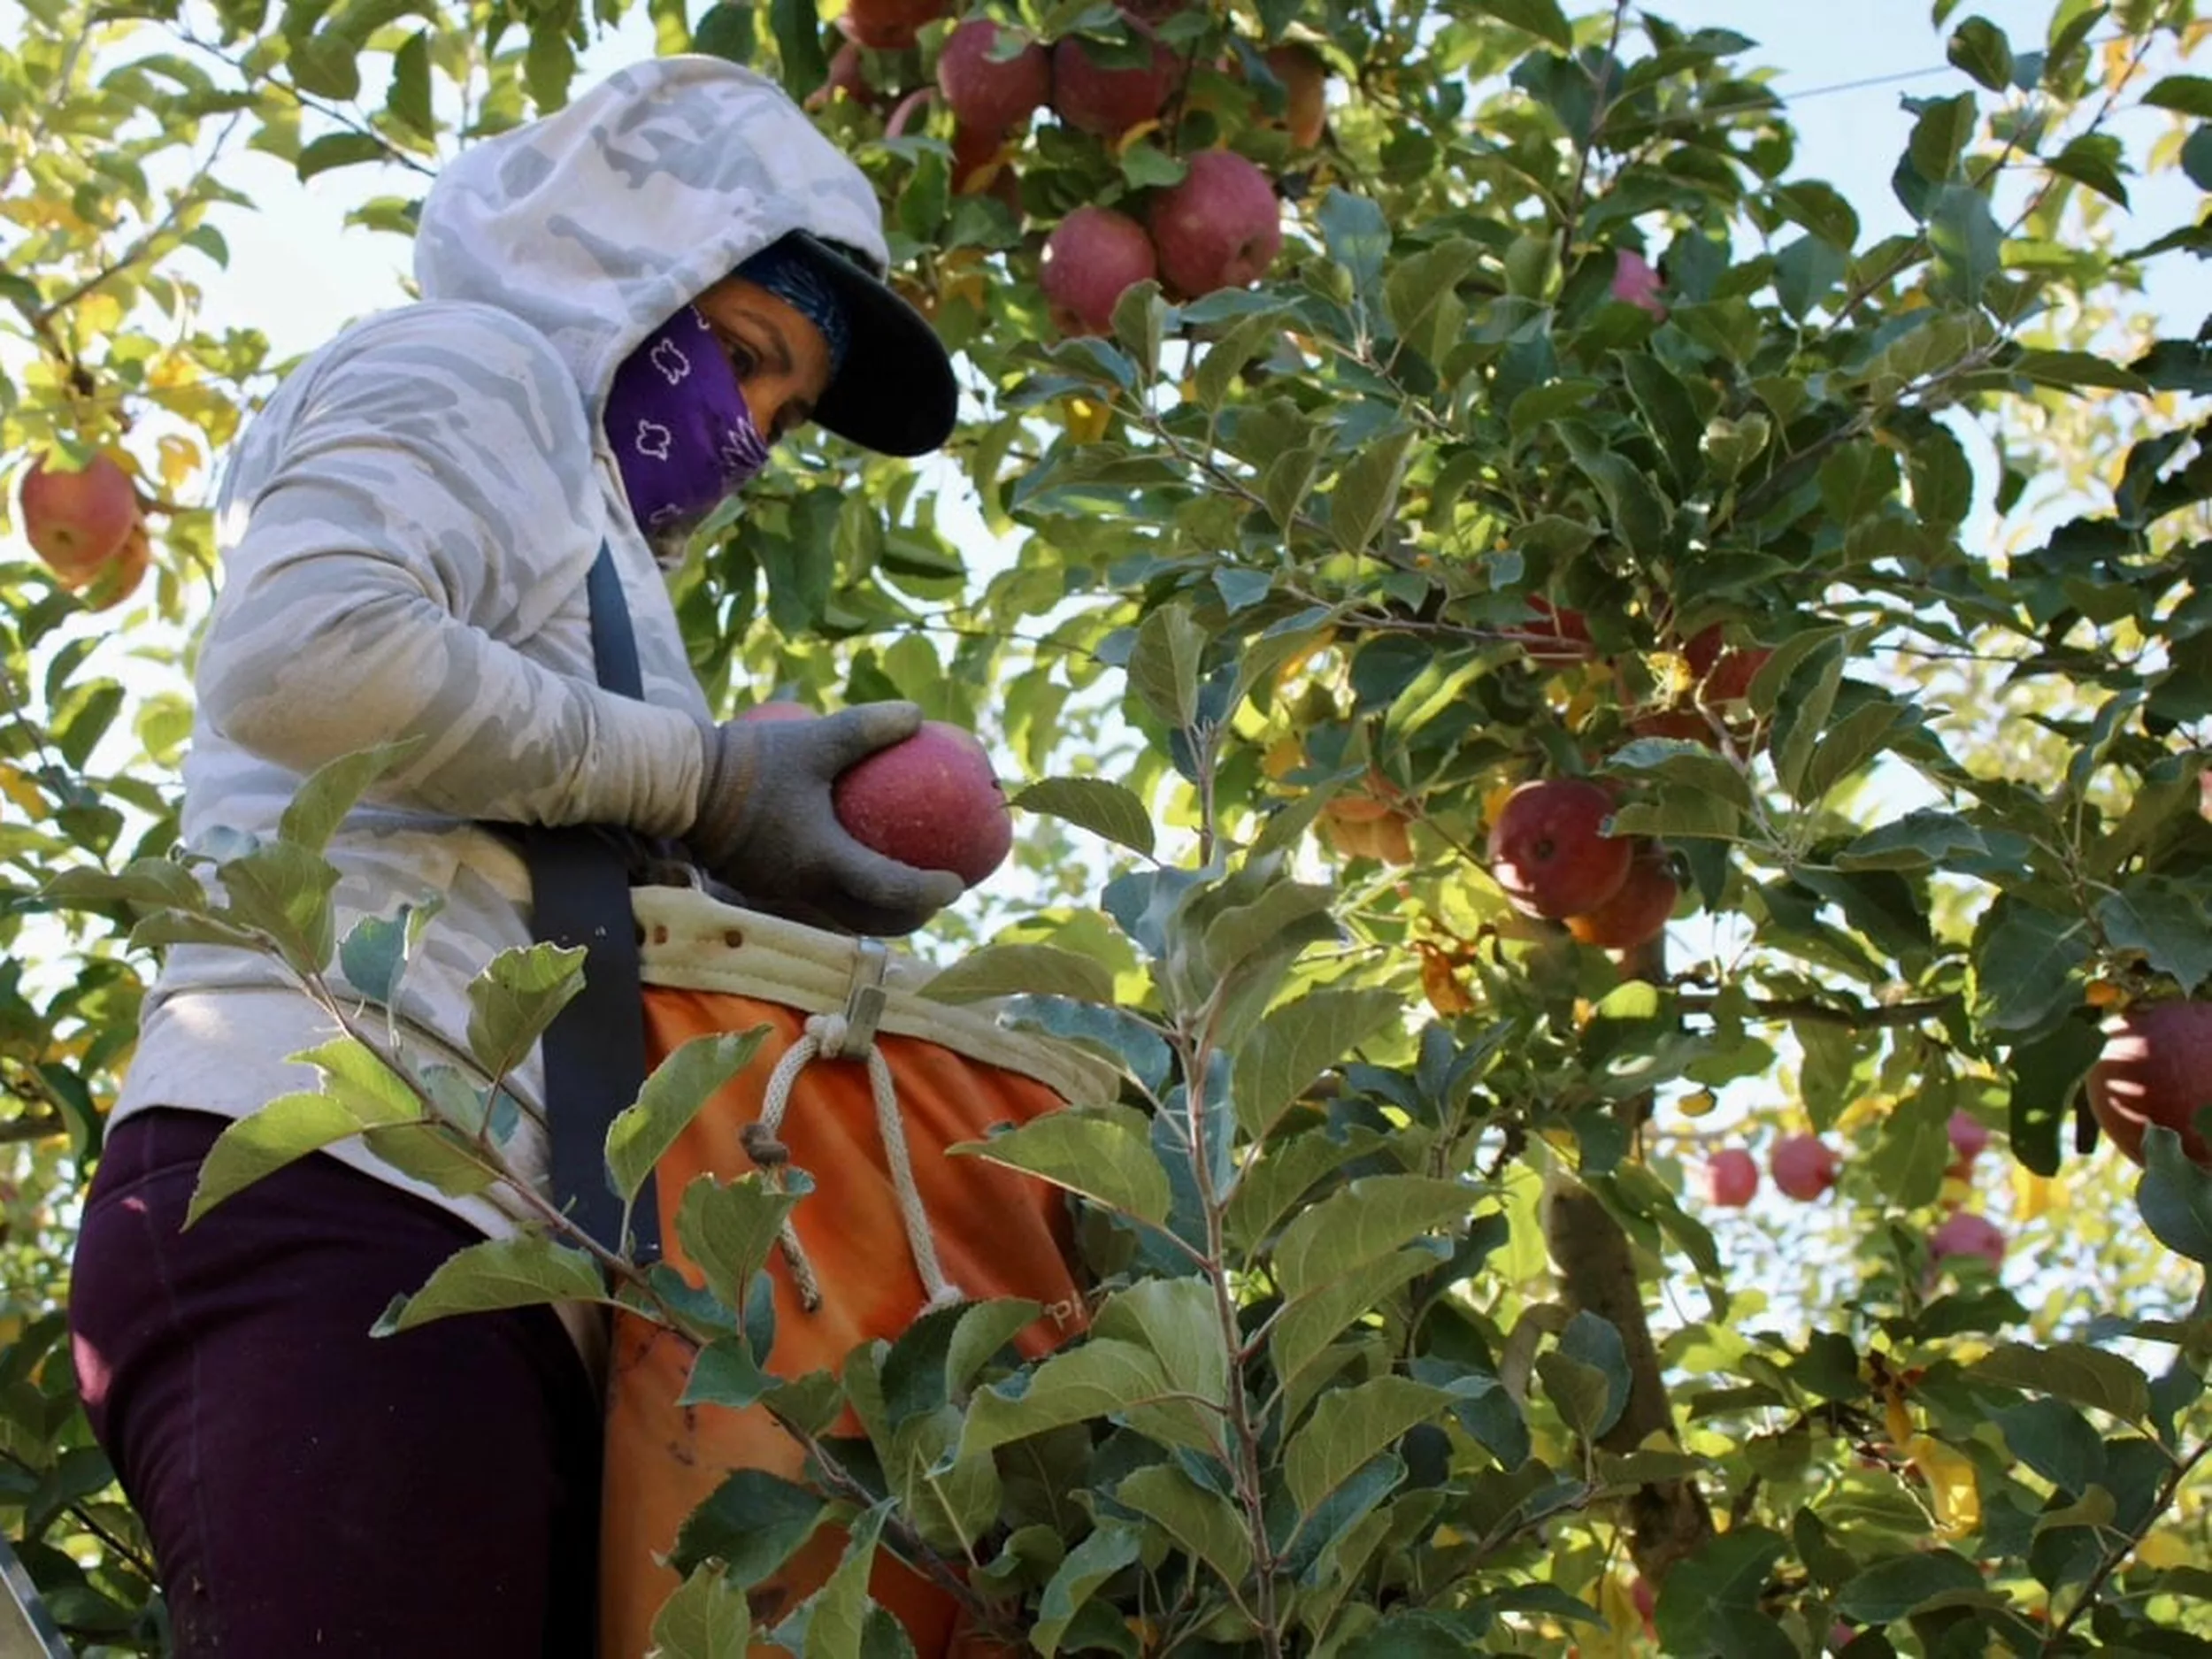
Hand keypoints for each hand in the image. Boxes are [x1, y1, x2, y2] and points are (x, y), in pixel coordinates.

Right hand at [687, 701, 964, 935]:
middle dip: (910, 918)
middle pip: (871, 924)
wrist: (681, 784)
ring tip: (905, 891)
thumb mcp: (813, 739)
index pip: (889, 890)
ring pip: (843, 920)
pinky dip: (846, 899)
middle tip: (938, 895)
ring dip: (878, 913)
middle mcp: (805, 889)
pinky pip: (817, 904)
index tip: (958, 883)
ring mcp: (782, 894)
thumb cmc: (749, 763)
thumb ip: (866, 729)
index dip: (928, 892)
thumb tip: (916, 714)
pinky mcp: (764, 886)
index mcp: (823, 860)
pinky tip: (854, 872)